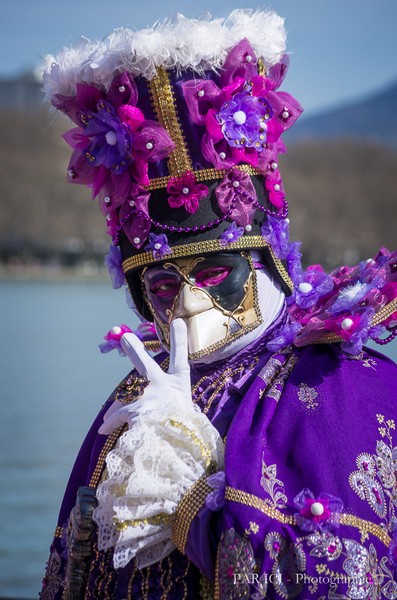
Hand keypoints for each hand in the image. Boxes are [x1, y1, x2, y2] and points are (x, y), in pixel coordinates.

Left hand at [98, 318, 191, 434]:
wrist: (177, 446)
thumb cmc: (184, 431)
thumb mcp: (185, 414)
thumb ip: (170, 407)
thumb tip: (158, 409)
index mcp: (179, 384)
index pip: (181, 357)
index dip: (180, 339)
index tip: (178, 322)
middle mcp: (162, 384)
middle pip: (144, 363)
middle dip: (134, 350)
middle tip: (127, 339)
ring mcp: (147, 394)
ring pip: (125, 395)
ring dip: (115, 409)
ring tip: (106, 421)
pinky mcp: (133, 407)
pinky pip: (118, 415)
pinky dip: (110, 423)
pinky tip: (103, 429)